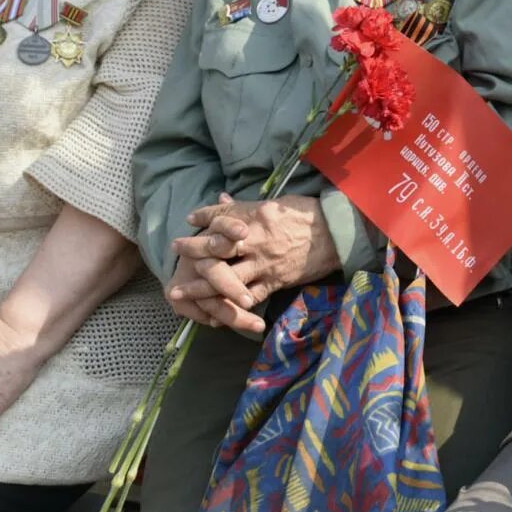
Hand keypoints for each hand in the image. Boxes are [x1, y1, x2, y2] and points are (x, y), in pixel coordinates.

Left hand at [168, 193, 338, 330]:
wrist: (336, 237)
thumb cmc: (307, 215)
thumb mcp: (276, 203)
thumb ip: (245, 207)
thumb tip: (220, 200)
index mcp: (257, 217)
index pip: (222, 218)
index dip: (203, 220)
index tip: (189, 221)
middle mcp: (256, 241)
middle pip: (216, 249)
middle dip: (193, 253)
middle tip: (175, 254)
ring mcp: (264, 264)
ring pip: (226, 279)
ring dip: (200, 287)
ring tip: (180, 292)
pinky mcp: (274, 282)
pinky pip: (248, 298)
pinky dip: (230, 305)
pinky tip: (214, 310)